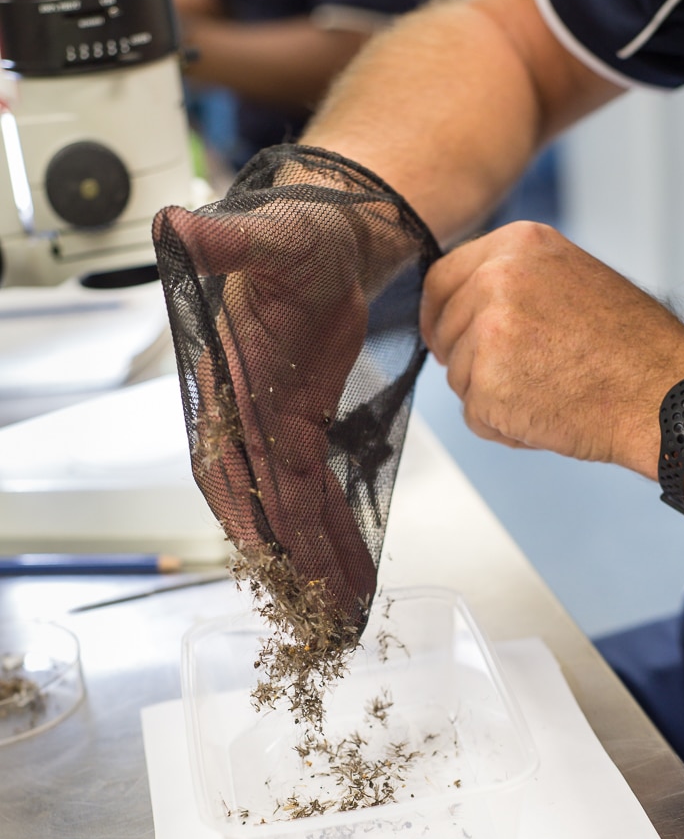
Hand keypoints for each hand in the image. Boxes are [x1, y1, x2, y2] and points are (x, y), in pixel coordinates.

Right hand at [153, 199, 377, 623]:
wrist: (327, 243)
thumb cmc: (295, 237)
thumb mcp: (269, 237)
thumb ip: (228, 244)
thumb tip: (177, 227)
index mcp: (221, 385)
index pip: (227, 462)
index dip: (249, 513)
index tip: (274, 562)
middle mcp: (241, 419)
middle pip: (261, 503)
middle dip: (292, 559)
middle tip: (322, 611)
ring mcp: (273, 430)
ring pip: (292, 509)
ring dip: (317, 558)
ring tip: (345, 609)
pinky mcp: (303, 430)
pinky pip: (316, 492)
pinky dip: (334, 530)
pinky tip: (351, 569)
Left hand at [419, 221, 683, 476]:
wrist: (666, 395)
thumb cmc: (632, 348)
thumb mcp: (571, 279)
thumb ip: (515, 282)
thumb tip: (466, 307)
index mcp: (517, 244)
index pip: (441, 279)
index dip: (440, 317)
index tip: (447, 339)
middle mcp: (496, 278)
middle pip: (446, 331)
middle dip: (472, 362)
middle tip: (526, 377)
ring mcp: (487, 332)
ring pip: (458, 377)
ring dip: (492, 396)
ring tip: (551, 392)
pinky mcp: (487, 384)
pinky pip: (475, 416)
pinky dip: (504, 427)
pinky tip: (548, 415)